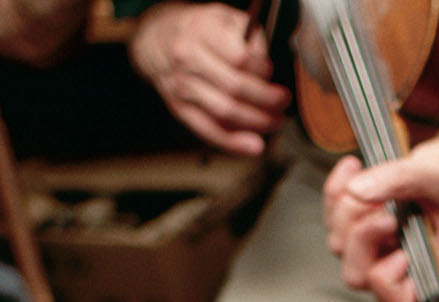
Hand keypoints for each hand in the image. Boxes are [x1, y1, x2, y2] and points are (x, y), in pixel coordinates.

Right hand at [128, 1, 289, 155]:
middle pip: (234, 88)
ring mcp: (181, 86)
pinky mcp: (178, 108)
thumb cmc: (197, 29)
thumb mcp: (224, 16)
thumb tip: (265, 69)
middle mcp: (187, 59)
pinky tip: (253, 147)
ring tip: (275, 121)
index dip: (263, 70)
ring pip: (224, 112)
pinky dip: (233, 143)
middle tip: (282, 103)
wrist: (156, 39)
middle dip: (266, 100)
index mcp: (201, 31)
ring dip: (256, 122)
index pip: (240, 58)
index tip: (272, 74)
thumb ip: (250, 36)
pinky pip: (208, 130)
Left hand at [321, 138, 438, 301]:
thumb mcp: (436, 173)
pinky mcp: (354, 227)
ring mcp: (372, 248)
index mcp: (427, 267)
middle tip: (384, 210)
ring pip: (339, 246)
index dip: (386, 278)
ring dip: (350, 210)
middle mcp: (396, 265)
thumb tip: (356, 190)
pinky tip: (353, 167)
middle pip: (357, 276)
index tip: (398, 237)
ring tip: (375, 180)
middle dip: (363, 238)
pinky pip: (329, 217)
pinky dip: (335, 190)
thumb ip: (400, 180)